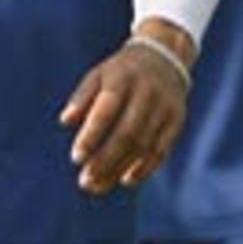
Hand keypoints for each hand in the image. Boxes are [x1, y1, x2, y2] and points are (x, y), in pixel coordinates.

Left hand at [59, 28, 192, 195]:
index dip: (92, 135)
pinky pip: (162, 149)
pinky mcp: (177, 119)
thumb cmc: (121, 72)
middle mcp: (147, 91)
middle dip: (105, 160)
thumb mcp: (99, 75)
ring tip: (97, 186)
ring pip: (144, 145)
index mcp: (123, 77)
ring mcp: (165, 106)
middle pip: (128, 132)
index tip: (76, 158)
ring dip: (120, 168)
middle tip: (85, 181)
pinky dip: (144, 167)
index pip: (107, 108)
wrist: (165, 57)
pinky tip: (125, 180)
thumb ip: (81, 97)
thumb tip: (65, 121)